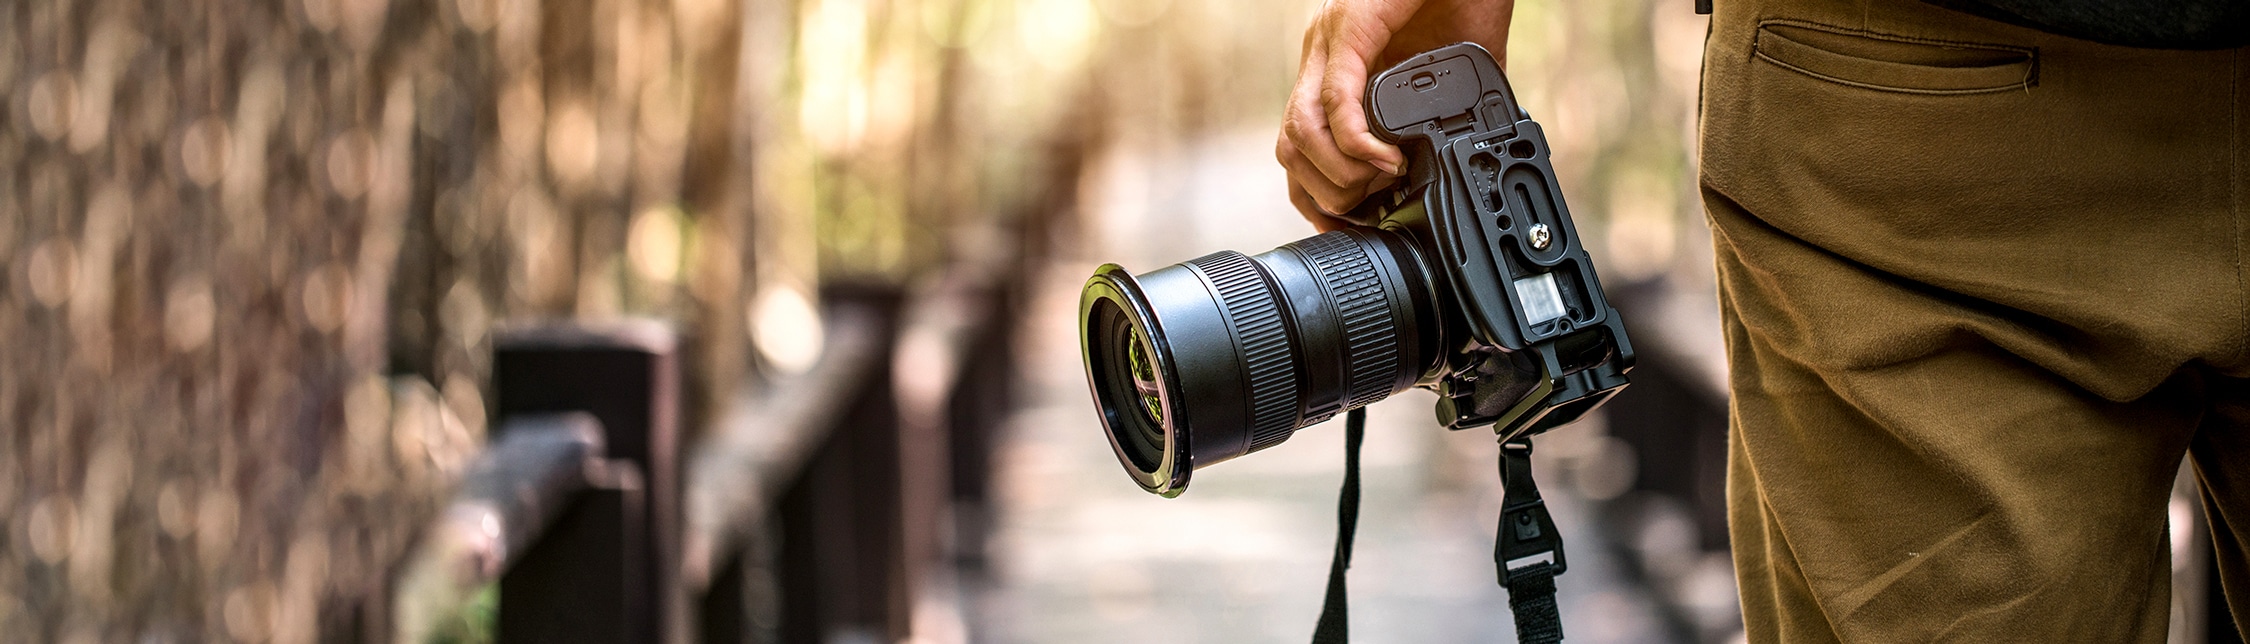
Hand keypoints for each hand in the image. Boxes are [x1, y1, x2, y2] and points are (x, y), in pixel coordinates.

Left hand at [1279, 0, 1513, 230]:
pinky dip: (1357, 143)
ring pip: (1298, 132)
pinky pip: (1337, 102)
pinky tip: (1387, 160)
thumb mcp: (1453, 71)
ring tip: (1379, 189)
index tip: (1350, 225)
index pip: (1300, 145)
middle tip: (1367, 214)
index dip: (1316, 194)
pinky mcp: (1350, 29)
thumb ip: (1448, 114)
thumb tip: (1466, 163)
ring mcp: (1330, 43)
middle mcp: (1324, 57)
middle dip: (1323, 197)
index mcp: (1340, 68)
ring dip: (1336, 176)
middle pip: (1289, 147)